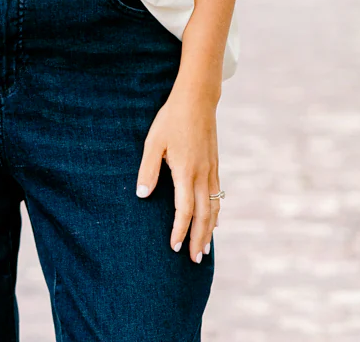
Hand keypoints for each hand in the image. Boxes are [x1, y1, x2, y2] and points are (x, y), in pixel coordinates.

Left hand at [135, 81, 219, 261]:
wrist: (197, 99)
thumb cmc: (171, 119)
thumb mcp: (153, 142)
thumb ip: (148, 169)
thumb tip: (141, 195)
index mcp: (185, 172)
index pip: (183, 211)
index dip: (179, 231)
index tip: (173, 247)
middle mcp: (202, 175)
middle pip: (203, 216)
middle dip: (198, 239)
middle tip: (195, 260)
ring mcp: (211, 170)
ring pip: (213, 208)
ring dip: (209, 230)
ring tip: (205, 248)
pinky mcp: (215, 164)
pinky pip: (217, 196)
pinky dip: (215, 212)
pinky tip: (213, 219)